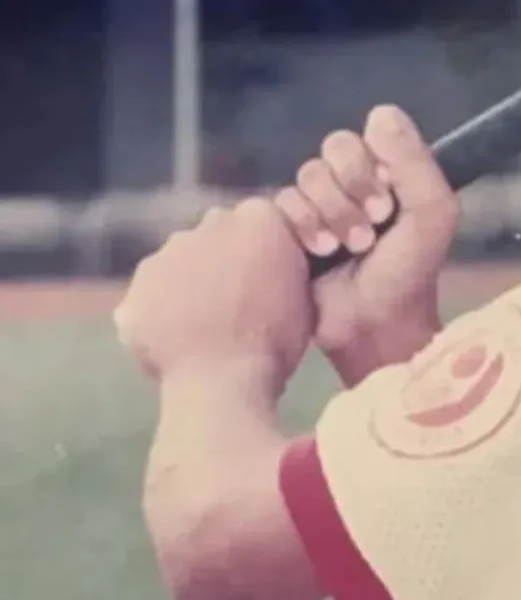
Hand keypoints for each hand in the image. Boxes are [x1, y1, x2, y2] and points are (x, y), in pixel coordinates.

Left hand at [115, 199, 312, 395]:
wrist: (221, 381)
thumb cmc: (277, 339)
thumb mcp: (306, 292)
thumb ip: (287, 263)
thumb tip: (276, 262)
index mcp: (258, 217)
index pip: (263, 221)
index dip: (266, 250)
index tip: (271, 278)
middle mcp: (208, 223)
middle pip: (218, 235)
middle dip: (225, 258)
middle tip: (238, 300)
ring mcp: (165, 255)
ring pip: (181, 262)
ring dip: (191, 282)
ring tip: (204, 324)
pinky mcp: (134, 289)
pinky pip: (151, 296)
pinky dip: (161, 311)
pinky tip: (177, 338)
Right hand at [274, 105, 458, 383]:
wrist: (373, 326)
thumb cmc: (410, 273)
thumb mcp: (432, 215)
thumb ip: (415, 163)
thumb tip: (380, 112)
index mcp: (392, 173)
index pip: (368, 136)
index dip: (372, 167)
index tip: (389, 205)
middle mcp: (356, 182)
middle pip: (333, 149)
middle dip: (349, 191)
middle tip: (370, 229)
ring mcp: (322, 203)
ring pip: (307, 175)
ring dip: (329, 213)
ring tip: (346, 248)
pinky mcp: (291, 227)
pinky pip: (281, 202)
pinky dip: (302, 226)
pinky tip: (319, 254)